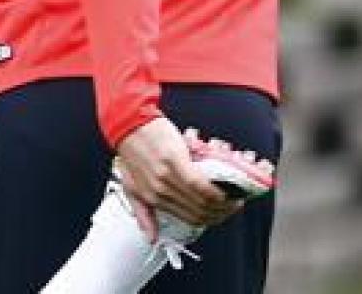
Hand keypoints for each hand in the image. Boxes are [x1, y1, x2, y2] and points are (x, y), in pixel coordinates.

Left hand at [115, 117, 239, 240]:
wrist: (126, 123)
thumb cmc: (131, 151)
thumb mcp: (130, 186)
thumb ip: (142, 213)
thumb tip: (152, 238)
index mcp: (151, 198)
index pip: (189, 219)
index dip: (211, 220)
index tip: (223, 213)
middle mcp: (159, 191)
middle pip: (199, 213)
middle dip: (221, 213)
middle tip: (234, 205)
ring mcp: (165, 178)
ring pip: (202, 202)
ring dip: (223, 203)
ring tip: (235, 198)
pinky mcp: (174, 162)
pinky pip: (199, 184)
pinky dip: (215, 190)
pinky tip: (225, 189)